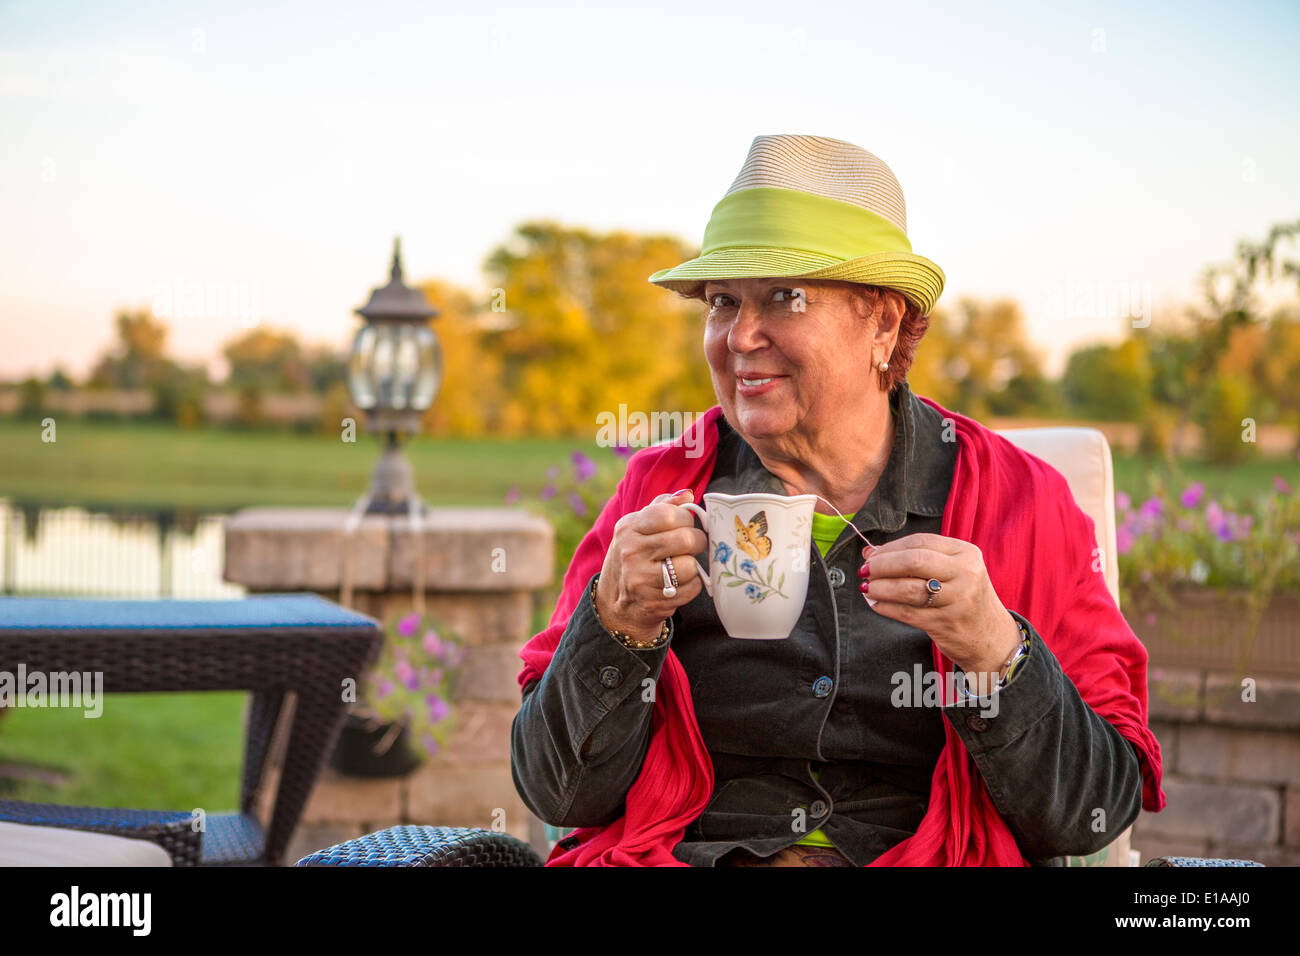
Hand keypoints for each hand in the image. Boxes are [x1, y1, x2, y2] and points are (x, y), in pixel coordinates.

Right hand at [595, 489, 707, 643]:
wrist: (615, 602)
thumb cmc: (633, 557)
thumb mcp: (638, 528)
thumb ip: (663, 507)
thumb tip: (689, 494)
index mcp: (629, 528)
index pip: (670, 514)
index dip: (686, 519)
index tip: (686, 526)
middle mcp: (631, 552)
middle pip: (686, 540)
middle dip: (698, 542)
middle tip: (693, 546)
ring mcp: (640, 579)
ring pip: (690, 566)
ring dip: (694, 567)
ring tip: (682, 566)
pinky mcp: (653, 602)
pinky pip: (691, 588)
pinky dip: (692, 586)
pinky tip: (679, 584)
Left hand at [859, 533, 1021, 678]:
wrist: (990, 637)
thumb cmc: (964, 597)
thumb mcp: (952, 571)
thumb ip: (916, 557)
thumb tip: (871, 551)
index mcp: (966, 553)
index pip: (920, 542)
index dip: (891, 547)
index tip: (872, 554)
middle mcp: (965, 574)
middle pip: (914, 562)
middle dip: (883, 565)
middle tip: (865, 570)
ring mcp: (957, 600)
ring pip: (908, 589)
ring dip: (880, 588)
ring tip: (866, 588)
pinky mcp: (945, 623)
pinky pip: (907, 613)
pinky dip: (886, 607)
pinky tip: (876, 604)